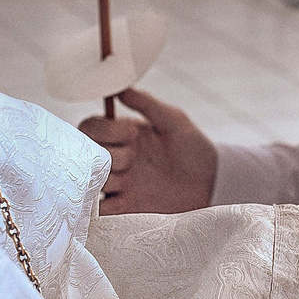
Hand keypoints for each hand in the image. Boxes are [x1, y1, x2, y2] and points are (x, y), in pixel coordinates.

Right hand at [78, 87, 217, 214]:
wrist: (211, 184)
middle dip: (107, 155)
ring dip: (107, 179)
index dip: (105, 130)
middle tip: (131, 159)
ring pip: (92, 181)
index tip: (131, 133)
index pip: (91, 128)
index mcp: (123, 135)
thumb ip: (147, 104)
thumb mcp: (174, 121)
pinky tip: (117, 200)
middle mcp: (116, 158)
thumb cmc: (193, 149)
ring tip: (131, 179)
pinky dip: (99, 208)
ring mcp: (119, 184)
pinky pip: (100, 211)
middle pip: (86, 155)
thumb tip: (120, 87)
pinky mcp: (125, 209)